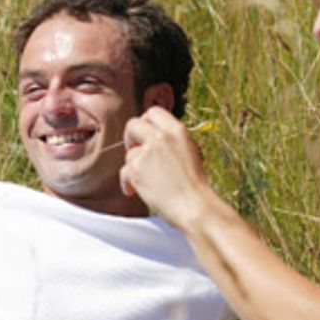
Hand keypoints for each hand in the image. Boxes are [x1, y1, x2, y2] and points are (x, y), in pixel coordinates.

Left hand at [121, 106, 213, 229]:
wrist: (195, 206)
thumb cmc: (194, 186)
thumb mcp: (188, 152)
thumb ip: (171, 142)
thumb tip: (151, 139)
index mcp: (178, 131)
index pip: (153, 112)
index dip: (145, 123)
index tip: (144, 135)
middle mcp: (162, 138)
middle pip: (133, 124)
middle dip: (130, 137)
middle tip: (134, 150)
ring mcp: (148, 152)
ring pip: (129, 154)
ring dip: (133, 167)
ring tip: (145, 182)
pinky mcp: (136, 169)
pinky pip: (124, 172)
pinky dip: (127, 183)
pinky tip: (134, 191)